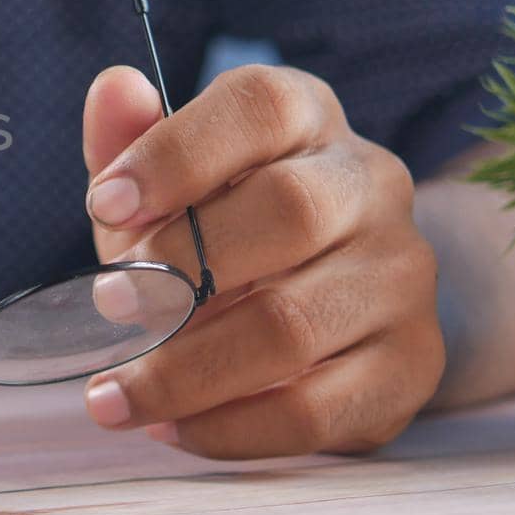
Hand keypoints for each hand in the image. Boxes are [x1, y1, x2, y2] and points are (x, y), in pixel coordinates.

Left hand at [79, 64, 443, 456]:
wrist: (335, 302)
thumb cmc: (222, 230)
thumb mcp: (165, 185)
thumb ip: (129, 141)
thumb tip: (113, 86)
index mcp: (307, 120)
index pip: (260, 106)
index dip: (176, 152)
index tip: (104, 203)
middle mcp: (369, 184)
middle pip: (289, 210)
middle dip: (181, 264)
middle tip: (107, 306)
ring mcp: (400, 276)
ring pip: (294, 325)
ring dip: (186, 370)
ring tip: (112, 395)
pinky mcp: (411, 365)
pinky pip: (316, 409)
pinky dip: (228, 427)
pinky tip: (169, 427)